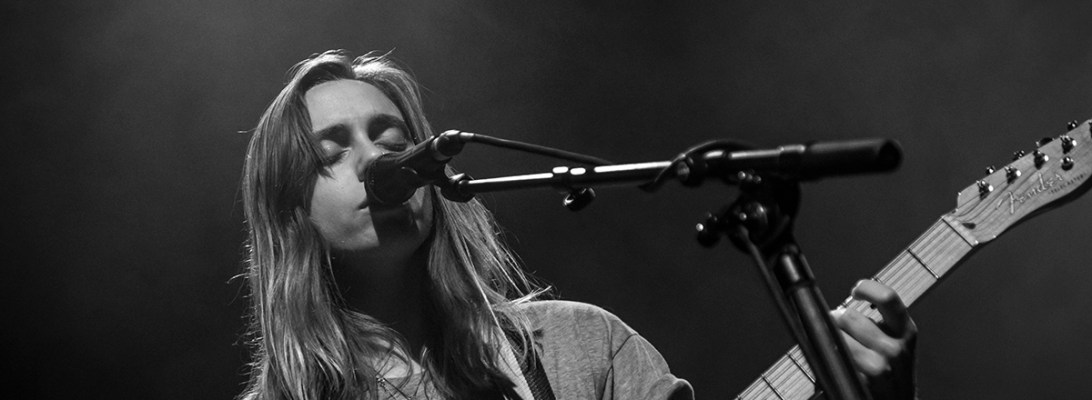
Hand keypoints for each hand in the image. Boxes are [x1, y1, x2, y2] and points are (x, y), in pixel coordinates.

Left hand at [831, 279, 916, 399]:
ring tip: (836, 344)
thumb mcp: (895, 340)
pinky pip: (832, 357)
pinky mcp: (861, 380)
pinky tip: (837, 361)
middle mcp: (894, 347)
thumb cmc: (892, 370)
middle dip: (836, 317)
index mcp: (905, 330)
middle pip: (848, 316)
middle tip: (837, 326)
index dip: (867, 288)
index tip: (855, 291)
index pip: (887, 297)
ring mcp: (878, 366)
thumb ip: (875, 321)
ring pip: (836, 336)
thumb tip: (840, 310)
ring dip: (829, 337)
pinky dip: (827, 356)